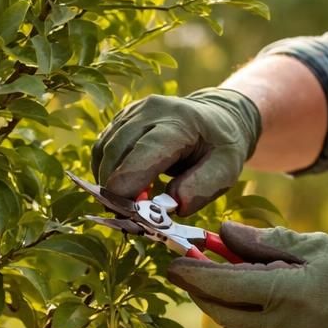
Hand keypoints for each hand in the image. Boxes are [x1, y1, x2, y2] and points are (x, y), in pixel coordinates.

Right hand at [90, 88, 260, 213]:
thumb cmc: (220, 148)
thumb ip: (201, 188)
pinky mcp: (122, 119)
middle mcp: (151, 111)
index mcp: (180, 122)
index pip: (144, 152)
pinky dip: (106, 171)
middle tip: (126, 217)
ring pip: (105, 150)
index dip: (129, 184)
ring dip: (108, 182)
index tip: (126, 213)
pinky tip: (124, 186)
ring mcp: (133, 112)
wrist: (217, 117)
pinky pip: (102, 148)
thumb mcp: (225, 170)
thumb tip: (173, 206)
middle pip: (117, 151)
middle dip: (115, 189)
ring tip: (129, 202)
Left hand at [167, 222, 327, 327]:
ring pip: (233, 325)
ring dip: (222, 303)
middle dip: (198, 288)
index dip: (193, 272)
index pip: (221, 284)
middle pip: (218, 308)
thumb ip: (264, 241)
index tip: (173, 261)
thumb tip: (223, 234)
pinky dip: (246, 320)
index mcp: (283, 293)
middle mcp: (277, 326)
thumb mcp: (312, 246)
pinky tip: (260, 303)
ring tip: (229, 278)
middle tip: (186, 267)